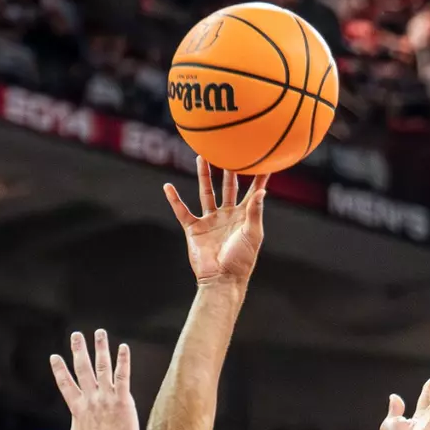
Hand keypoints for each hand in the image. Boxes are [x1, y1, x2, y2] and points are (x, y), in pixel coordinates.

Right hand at [31, 330, 138, 429]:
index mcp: (77, 409)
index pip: (65, 384)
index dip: (59, 370)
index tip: (54, 356)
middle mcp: (90, 399)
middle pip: (83, 369)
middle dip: (78, 350)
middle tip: (76, 335)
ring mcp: (106, 398)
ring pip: (102, 368)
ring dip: (100, 349)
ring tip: (99, 333)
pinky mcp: (123, 401)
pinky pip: (123, 377)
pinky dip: (123, 361)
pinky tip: (123, 347)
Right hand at [164, 158, 269, 286]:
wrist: (221, 279)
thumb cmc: (241, 260)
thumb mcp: (252, 234)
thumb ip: (254, 212)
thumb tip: (262, 191)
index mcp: (244, 217)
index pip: (253, 192)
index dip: (258, 177)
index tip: (262, 159)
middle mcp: (227, 215)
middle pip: (228, 187)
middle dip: (228, 170)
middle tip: (228, 150)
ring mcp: (210, 221)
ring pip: (205, 193)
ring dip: (203, 176)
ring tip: (201, 157)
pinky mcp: (194, 229)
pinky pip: (182, 211)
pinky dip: (174, 200)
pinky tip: (168, 187)